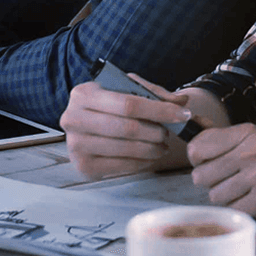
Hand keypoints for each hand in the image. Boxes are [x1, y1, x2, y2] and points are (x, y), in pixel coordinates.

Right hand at [60, 74, 193, 179]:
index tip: (183, 115)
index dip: (159, 110)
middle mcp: (73, 118)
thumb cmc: (110, 104)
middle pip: (127, 128)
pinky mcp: (83, 166)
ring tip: (162, 145)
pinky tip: (150, 156)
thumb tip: (181, 102)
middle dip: (155, 131)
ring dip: (151, 148)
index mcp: (83, 93)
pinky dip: (142, 162)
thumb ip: (155, 93)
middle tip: (168, 133)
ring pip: (125, 148)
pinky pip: (120, 166)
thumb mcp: (128, 89)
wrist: (89, 123)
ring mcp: (76, 144)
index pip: (128, 104)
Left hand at [187, 124, 255, 216]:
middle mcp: (253, 152)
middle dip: (209, 180)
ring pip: (214, 195)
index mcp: (248, 132)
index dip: (197, 158)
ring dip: (224, 196)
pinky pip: (232, 209)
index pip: (197, 147)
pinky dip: (238, 208)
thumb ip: (223, 136)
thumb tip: (190, 124)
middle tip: (226, 179)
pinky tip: (251, 200)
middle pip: (201, 175)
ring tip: (241, 189)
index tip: (207, 161)